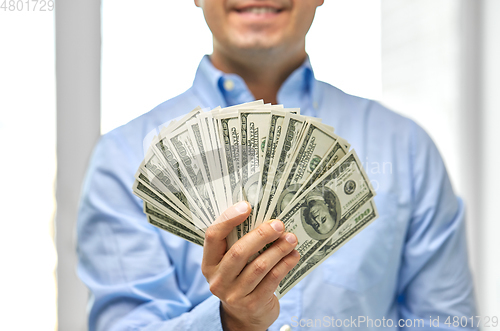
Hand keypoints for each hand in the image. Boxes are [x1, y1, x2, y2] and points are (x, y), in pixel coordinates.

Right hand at [201, 201, 299, 330]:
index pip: (213, 236)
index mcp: (209, 263)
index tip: (247, 206)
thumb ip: (239, 243)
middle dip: (261, 235)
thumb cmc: (240, 279)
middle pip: (239, 251)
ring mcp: (234, 294)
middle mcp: (217, 279)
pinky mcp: (253, 304)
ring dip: (278, 249)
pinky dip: (285, 264)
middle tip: (279, 224)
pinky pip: (272, 279)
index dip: (229, 219)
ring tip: (291, 238)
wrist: (244, 316)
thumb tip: (264, 216)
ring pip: (259, 266)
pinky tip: (294, 255)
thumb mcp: (232, 263)